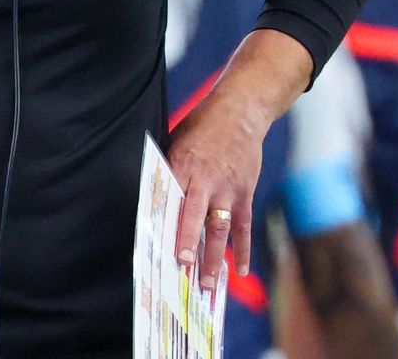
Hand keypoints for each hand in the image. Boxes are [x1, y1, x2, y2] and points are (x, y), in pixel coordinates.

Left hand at [167, 90, 268, 290]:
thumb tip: (152, 195)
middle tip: (183, 268)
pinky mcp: (245, 193)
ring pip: (220, 228)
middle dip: (189, 242)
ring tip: (208, 284)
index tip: (155, 242)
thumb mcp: (177, 139)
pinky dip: (243, 249)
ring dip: (214, 257)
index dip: (163, 220)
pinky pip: (243, 226)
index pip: (170, 198)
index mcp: (182, 164)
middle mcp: (206, 180)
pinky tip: (240, 270)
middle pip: (195, 216)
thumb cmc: (202, 125)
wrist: (241, 112)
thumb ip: (168, 167)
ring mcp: (228, 189)